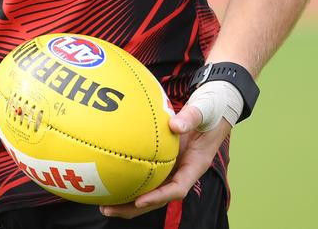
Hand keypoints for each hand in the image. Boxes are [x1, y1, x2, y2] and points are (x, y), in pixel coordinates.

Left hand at [99, 104, 230, 219]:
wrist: (214, 107)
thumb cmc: (210, 109)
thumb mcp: (204, 110)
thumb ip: (190, 117)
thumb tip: (173, 125)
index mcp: (195, 165)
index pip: (177, 188)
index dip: (158, 197)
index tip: (139, 200)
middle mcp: (183, 171)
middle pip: (158, 197)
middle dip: (134, 207)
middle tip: (109, 209)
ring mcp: (174, 167)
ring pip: (151, 189)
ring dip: (128, 198)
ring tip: (103, 203)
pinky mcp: (165, 159)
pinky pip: (147, 172)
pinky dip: (130, 176)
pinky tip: (111, 175)